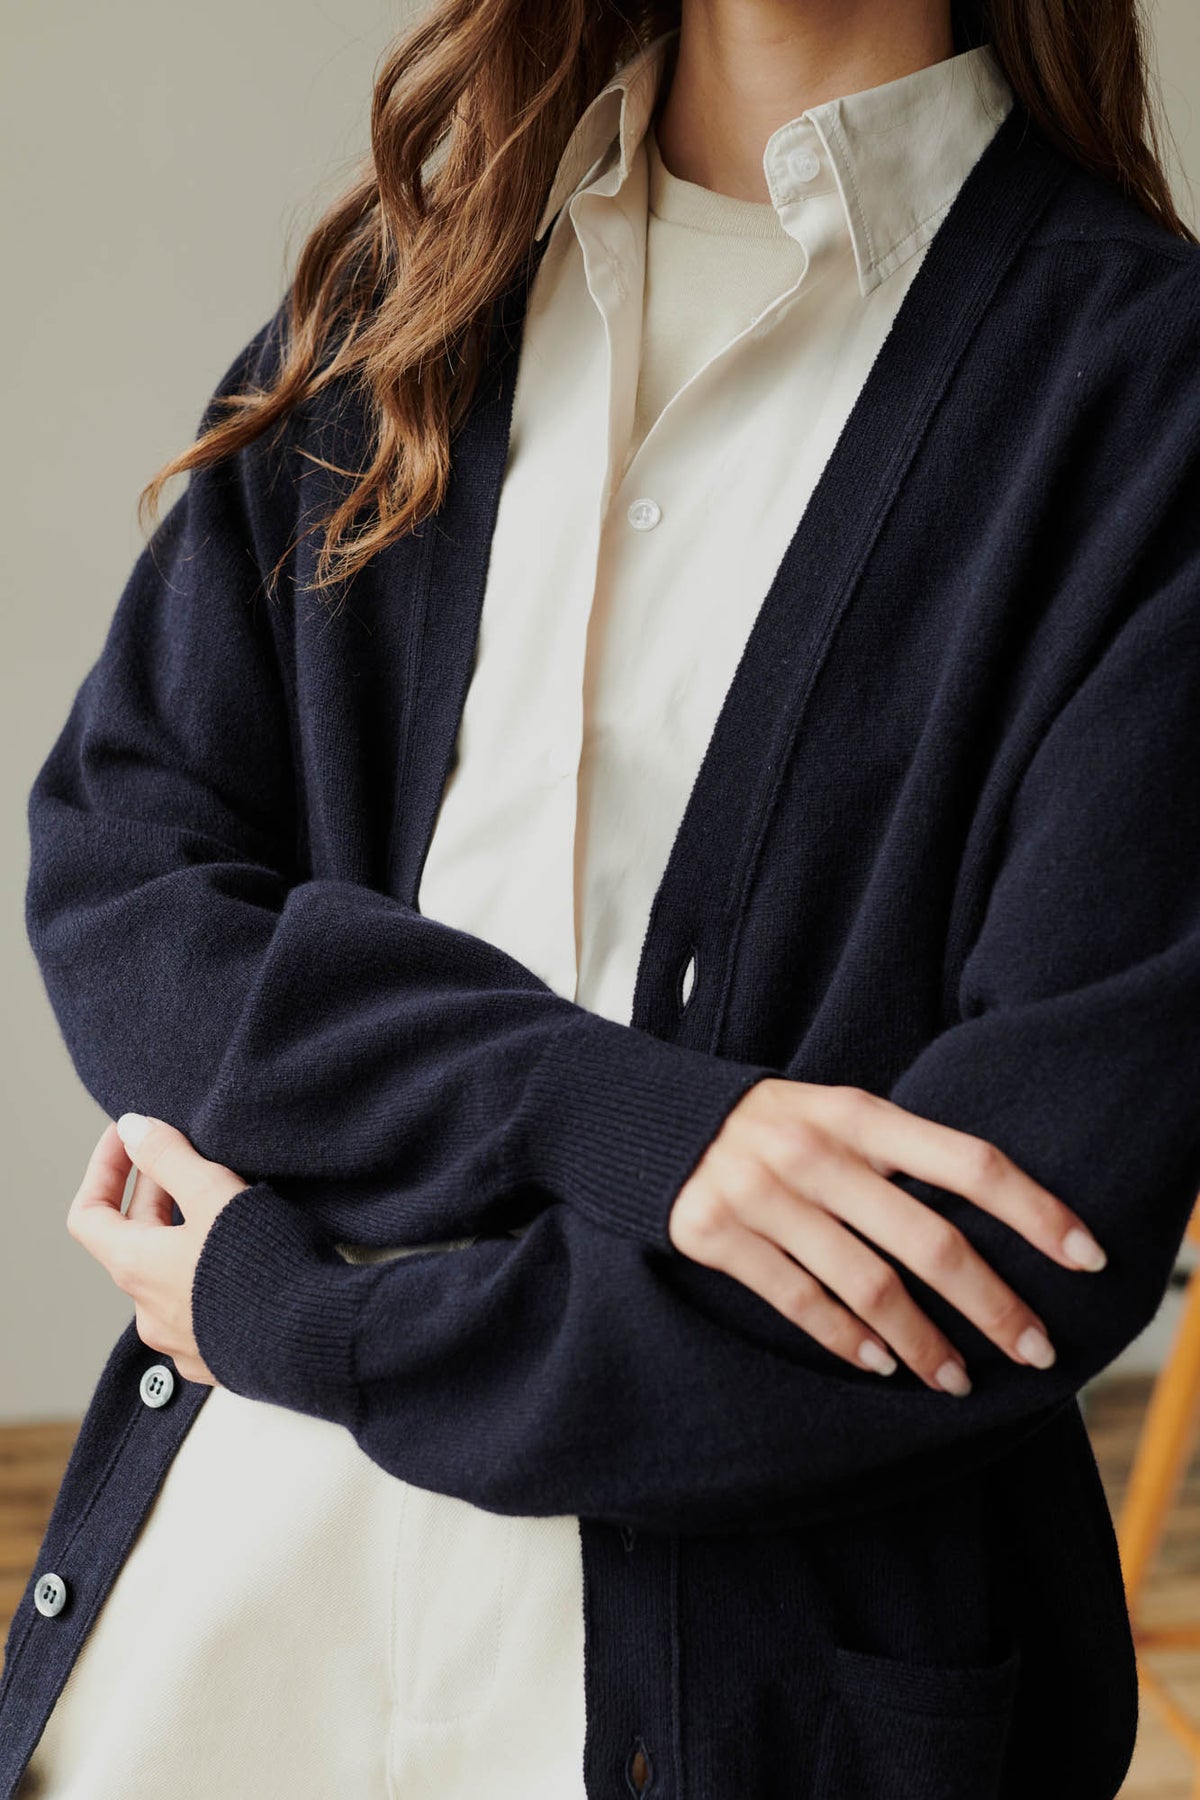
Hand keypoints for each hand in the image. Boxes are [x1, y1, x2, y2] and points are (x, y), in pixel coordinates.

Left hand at [66, 1113, 249, 1385]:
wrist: (313, 1338)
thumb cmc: (263, 1266)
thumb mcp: (215, 1194)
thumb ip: (169, 1157)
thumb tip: (132, 1128)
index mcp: (137, 1268)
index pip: (89, 1214)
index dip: (104, 1169)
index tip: (129, 1139)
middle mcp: (148, 1310)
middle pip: (135, 1238)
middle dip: (157, 1190)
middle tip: (191, 1155)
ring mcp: (180, 1339)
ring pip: (169, 1274)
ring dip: (185, 1233)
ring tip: (226, 1203)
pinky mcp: (217, 1355)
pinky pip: (200, 1305)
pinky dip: (209, 1272)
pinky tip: (246, 1256)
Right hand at [668, 1079, 1108, 1394]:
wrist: (649, 1120)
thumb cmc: (771, 1127)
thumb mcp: (836, 1114)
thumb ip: (901, 1153)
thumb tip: (997, 1223)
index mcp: (858, 1113)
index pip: (967, 1161)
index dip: (1034, 1209)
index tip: (1086, 1256)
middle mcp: (814, 1151)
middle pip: (927, 1240)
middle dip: (992, 1304)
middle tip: (1035, 1348)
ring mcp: (762, 1194)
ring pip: (867, 1285)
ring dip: (924, 1342)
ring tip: (956, 1379)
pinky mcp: (716, 1234)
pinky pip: (798, 1300)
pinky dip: (846, 1340)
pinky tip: (879, 1364)